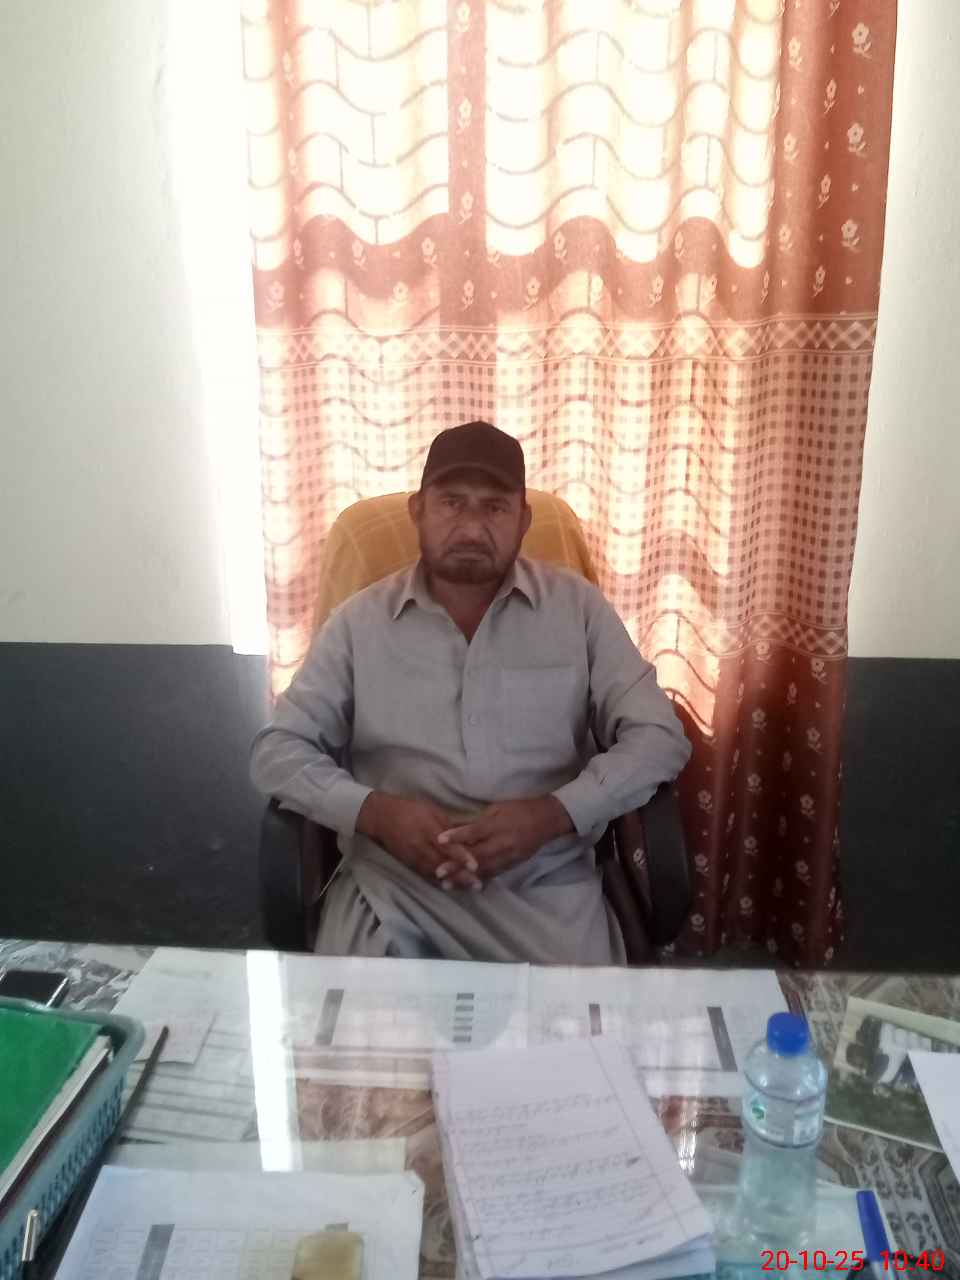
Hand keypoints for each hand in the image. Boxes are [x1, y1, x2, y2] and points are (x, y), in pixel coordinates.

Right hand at [356, 792, 482, 889]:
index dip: (461, 857)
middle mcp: (420, 846)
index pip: (447, 846)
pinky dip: (440, 881)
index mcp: (427, 829)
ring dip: (452, 881)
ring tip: (469, 888)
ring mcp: (413, 857)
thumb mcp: (431, 811)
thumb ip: (447, 826)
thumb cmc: (409, 809)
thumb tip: (466, 836)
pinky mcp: (408, 863)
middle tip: (478, 885)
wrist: (380, 817)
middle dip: (460, 876)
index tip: (475, 866)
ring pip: (435, 873)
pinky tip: (452, 885)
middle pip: (442, 864)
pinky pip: (426, 874)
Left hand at [436, 796, 574, 883]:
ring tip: (447, 884)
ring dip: (464, 878)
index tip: (439, 840)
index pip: (475, 831)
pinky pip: (494, 874)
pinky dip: (479, 880)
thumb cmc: (519, 809)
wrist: (548, 820)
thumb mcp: (497, 808)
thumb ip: (477, 821)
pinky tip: (466, 886)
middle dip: (457, 865)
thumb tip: (454, 827)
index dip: (457, 836)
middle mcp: (504, 842)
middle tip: (438, 872)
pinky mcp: (514, 864)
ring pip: (484, 869)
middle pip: (477, 856)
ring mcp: (510, 856)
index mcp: (498, 824)